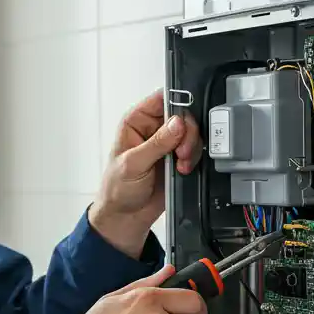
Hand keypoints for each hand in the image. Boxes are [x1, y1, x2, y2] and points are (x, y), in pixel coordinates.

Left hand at [89, 89, 202, 257]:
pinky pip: (194, 149)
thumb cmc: (118, 188)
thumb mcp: (133, 164)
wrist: (127, 216)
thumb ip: (157, 143)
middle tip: (180, 151)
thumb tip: (176, 123)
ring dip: (190, 148)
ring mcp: (167, 143)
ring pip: (191, 132)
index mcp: (136, 121)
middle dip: (187, 132)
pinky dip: (193, 159)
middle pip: (182, 114)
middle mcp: (153, 128)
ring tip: (179, 164)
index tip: (183, 118)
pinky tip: (182, 170)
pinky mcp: (177, 157)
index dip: (177, 101)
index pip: (161, 98)